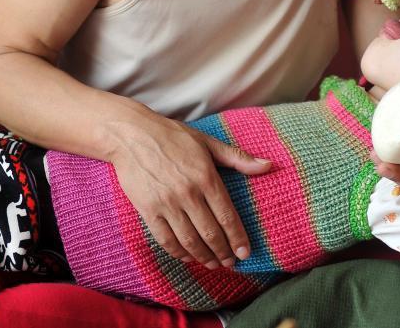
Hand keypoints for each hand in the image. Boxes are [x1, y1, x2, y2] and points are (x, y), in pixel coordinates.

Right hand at [109, 107, 271, 268]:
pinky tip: (188, 256)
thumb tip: (268, 166)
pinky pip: (166, 239)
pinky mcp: (147, 210)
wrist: (131, 135)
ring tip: (213, 264)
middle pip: (210, 233)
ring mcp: (166, 204)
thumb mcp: (208, 142)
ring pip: (189, 241)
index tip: (245, 253)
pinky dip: (179, 252)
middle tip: (231, 263)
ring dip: (204, 257)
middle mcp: (187, 193)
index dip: (238, 238)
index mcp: (206, 177)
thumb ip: (238, 158)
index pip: (227, 216)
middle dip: (223, 253)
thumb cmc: (172, 136)